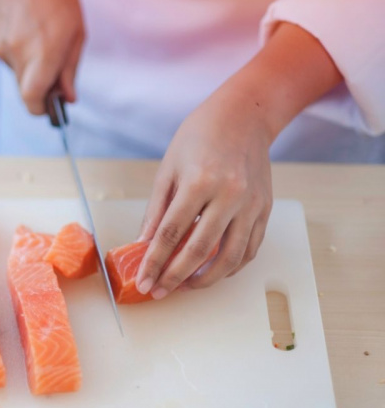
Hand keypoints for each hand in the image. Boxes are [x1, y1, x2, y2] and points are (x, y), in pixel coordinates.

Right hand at [0, 0, 83, 113]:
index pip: (33, 101)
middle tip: (52, 66)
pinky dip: (17, 51)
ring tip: (37, 35)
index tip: (49, 107)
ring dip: (29, 65)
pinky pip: (6, 58)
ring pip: (17, 73)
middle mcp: (19, 54)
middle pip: (26, 91)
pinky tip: (23, 28)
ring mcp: (0, 49)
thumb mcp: (76, 31)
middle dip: (39, 86)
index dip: (41, 109)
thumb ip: (70, 69)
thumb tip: (67, 98)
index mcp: (44, 53)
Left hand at [135, 22, 342, 298]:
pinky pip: (249, 249)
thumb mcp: (167, 169)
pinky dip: (231, 267)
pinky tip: (212, 272)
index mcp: (199, 182)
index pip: (171, 234)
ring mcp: (251, 204)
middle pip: (199, 250)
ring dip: (205, 279)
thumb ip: (156, 210)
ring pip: (230, 257)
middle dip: (175, 277)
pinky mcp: (265, 209)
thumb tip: (143, 244)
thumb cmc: (199, 138)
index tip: (144, 281)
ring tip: (184, 286)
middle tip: (159, 291)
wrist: (244, 116)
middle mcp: (229, 195)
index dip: (154, 262)